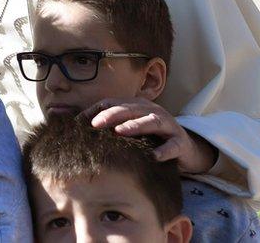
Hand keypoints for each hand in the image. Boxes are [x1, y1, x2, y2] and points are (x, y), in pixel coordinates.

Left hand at [83, 97, 217, 173]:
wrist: (185, 149)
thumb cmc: (150, 138)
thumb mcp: (129, 130)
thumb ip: (108, 126)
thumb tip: (74, 125)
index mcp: (137, 106)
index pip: (113, 103)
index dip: (96, 110)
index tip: (79, 122)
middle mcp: (152, 111)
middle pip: (130, 109)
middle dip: (112, 115)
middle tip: (95, 124)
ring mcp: (168, 125)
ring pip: (152, 121)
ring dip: (135, 126)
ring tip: (120, 132)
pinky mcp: (181, 142)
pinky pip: (174, 146)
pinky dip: (164, 150)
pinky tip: (154, 156)